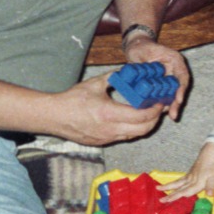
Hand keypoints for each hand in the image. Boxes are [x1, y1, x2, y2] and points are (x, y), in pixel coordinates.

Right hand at [47, 75, 166, 146]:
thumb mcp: (95, 84)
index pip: (141, 116)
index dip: (154, 110)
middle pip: (143, 129)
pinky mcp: (103, 142)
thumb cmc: (72, 99)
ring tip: (149, 114)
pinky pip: (124, 138)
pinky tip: (133, 120)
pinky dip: (133, 130)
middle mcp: (111, 129)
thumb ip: (114, 77)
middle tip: (158, 108)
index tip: (159, 102)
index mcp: (110, 114)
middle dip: (155, 119)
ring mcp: (107, 138)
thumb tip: (127, 70)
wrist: (54, 116)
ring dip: (145, 126)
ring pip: (135, 135)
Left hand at [122, 33, 190, 119]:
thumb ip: (142, 65)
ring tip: (169, 115)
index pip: (182, 76)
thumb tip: (141, 82)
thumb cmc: (141, 47)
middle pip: (179, 88)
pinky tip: (158, 112)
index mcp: (175, 60)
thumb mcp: (141, 51)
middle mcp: (175, 70)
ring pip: (172, 93)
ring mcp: (169, 78)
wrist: (138, 47)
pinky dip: (162, 104)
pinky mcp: (161, 84)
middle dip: (177, 102)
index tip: (178, 100)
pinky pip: (164, 95)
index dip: (181, 89)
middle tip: (173, 115)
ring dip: (171, 105)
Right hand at [160, 142, 213, 200]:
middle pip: (178, 189)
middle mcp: (190, 181)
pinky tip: (169, 186)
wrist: (209, 155)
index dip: (177, 196)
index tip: (169, 200)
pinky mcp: (188, 174)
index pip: (185, 192)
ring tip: (158, 188)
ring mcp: (188, 177)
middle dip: (170, 195)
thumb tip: (209, 195)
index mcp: (196, 183)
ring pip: (176, 184)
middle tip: (161, 200)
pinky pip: (178, 180)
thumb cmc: (212, 167)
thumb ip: (211, 186)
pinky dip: (173, 184)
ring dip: (167, 187)